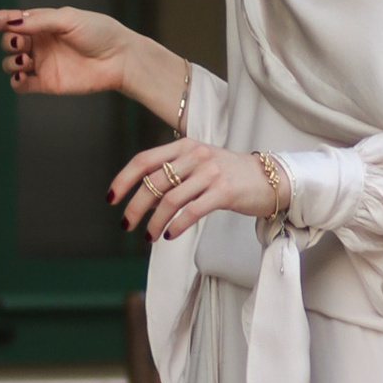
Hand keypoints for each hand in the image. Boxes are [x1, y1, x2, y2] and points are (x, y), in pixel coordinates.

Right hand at [0, 6, 133, 98]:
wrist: (120, 59)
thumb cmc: (99, 32)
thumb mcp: (69, 19)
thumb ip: (40, 21)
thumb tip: (11, 23)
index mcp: (43, 23)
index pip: (12, 21)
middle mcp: (40, 43)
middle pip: (8, 42)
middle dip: (9, 42)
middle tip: (22, 44)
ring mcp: (42, 63)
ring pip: (10, 64)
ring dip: (11, 62)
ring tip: (25, 61)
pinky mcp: (47, 83)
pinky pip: (21, 85)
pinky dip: (16, 81)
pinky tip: (23, 76)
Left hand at [113, 140, 284, 243]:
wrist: (270, 178)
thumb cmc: (230, 174)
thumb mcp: (199, 164)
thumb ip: (173, 175)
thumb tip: (142, 197)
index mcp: (184, 146)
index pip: (144, 160)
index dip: (123, 180)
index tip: (111, 199)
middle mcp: (195, 155)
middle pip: (153, 183)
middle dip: (135, 207)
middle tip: (127, 225)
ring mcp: (210, 173)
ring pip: (170, 200)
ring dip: (154, 221)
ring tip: (149, 236)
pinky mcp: (224, 191)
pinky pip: (192, 211)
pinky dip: (176, 225)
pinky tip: (169, 235)